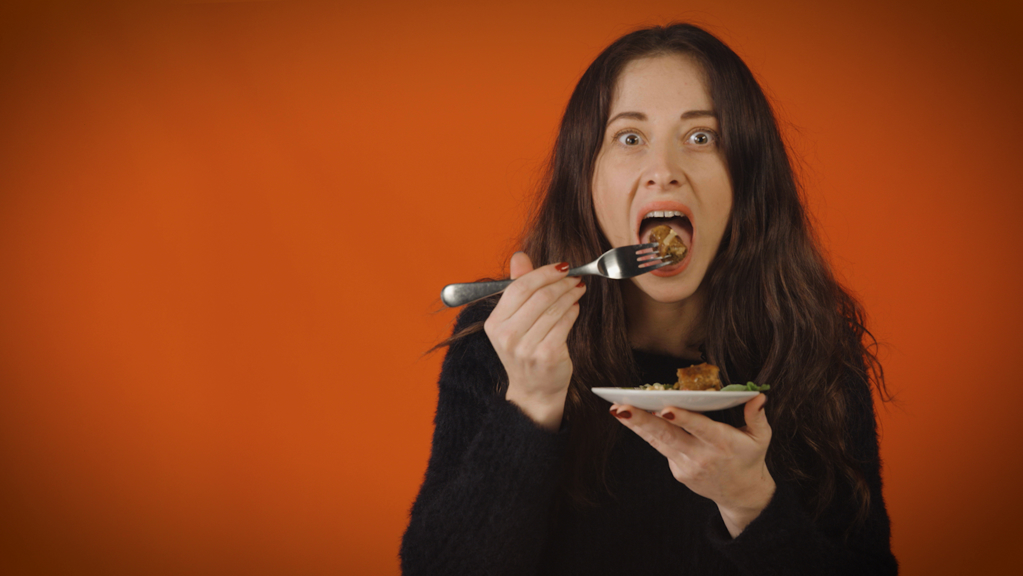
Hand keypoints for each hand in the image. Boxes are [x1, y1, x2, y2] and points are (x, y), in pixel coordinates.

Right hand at [484, 252, 585, 429]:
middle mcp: (507, 336)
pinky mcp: (546, 356)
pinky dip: (573, 311)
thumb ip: (518, 286)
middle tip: (574, 277)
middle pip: (539, 296)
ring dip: (570, 294)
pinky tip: (576, 307)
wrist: (533, 390)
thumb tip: (520, 256)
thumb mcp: (514, 319)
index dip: (543, 273)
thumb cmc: (525, 350)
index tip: (562, 266)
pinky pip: (564, 323)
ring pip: (555, 308)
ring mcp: (526, 348)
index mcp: (494, 323)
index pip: (519, 287)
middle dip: (561, 282)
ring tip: (578, 288)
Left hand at [609, 394, 774, 536]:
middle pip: (668, 436)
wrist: (741, 494)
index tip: (665, 409)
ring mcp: (687, 466)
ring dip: (636, 425)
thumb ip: (757, 416)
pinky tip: (631, 417)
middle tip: (621, 408)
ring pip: (657, 442)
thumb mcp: (761, 438)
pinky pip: (661, 447)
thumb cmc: (749, 458)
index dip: (682, 419)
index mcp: (723, 443)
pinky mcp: (678, 471)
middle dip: (643, 421)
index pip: (700, 428)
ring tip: (616, 409)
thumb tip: (758, 395)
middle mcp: (701, 455)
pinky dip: (647, 433)